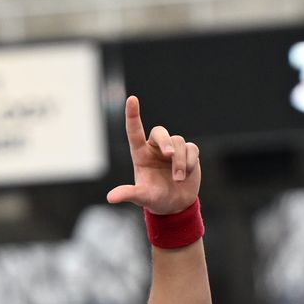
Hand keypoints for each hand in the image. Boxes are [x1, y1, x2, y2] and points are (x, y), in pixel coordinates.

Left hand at [104, 96, 200, 218]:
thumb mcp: (142, 197)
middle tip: (169, 156)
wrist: (177, 205)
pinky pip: (192, 149)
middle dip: (165, 142)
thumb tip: (111, 198)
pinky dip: (190, 161)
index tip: (131, 99)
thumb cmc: (156, 198)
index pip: (134, 131)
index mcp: (140, 154)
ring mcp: (173, 149)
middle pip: (160, 132)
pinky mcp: (188, 152)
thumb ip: (128, 194)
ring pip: (178, 143)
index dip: (132, 114)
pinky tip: (188, 174)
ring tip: (178, 179)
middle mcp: (155, 148)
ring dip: (180, 162)